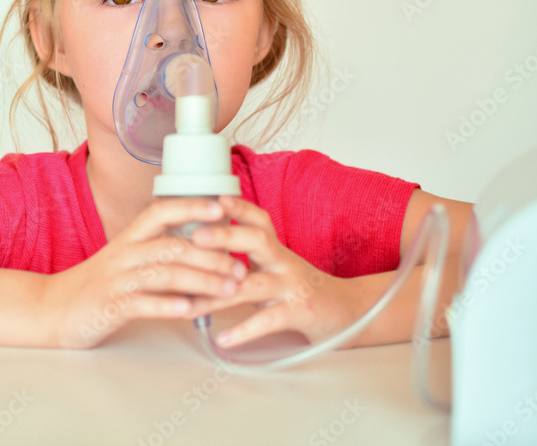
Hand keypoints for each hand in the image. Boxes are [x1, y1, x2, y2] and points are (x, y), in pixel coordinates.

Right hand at [40, 197, 247, 348]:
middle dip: (211, 256)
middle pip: (172, 246)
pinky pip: (143, 303)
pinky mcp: (110, 306)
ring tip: (228, 289)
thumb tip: (203, 247)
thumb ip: (157, 250)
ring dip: (200, 281)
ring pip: (164, 273)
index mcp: (129, 238)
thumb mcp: (125, 259)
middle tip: (240, 267)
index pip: (161, 211)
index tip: (222, 207)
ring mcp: (116, 280)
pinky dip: (168, 305)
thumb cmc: (96, 285)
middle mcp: (124, 254)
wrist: (51, 308)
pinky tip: (190, 309)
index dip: (191, 206)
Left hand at [190, 195, 365, 348]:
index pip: (258, 220)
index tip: (214, 198)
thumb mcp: (274, 266)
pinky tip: (222, 338)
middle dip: (225, 236)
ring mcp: (292, 287)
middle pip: (256, 240)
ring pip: (253, 285)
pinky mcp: (299, 314)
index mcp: (275, 249)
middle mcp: (283, 262)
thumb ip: (246, 257)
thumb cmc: (298, 289)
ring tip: (190, 305)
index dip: (238, 207)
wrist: (347, 313)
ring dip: (219, 294)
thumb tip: (197, 251)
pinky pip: (269, 320)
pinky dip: (244, 330)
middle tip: (195, 237)